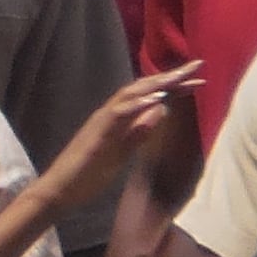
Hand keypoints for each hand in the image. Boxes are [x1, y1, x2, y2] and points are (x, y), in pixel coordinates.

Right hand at [37, 64, 201, 213]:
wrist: (58, 190)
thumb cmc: (87, 175)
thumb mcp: (122, 153)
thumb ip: (139, 133)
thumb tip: (161, 111)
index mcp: (117, 119)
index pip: (148, 97)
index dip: (173, 87)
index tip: (197, 80)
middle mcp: (109, 114)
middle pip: (142, 88)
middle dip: (170, 77)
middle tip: (198, 65)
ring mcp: (102, 121)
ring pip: (130, 94)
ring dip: (156, 83)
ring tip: (180, 75)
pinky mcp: (97, 134)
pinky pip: (119, 114)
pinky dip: (138, 104)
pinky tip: (157, 98)